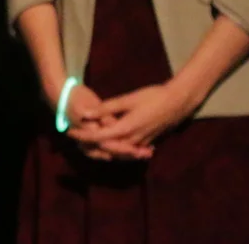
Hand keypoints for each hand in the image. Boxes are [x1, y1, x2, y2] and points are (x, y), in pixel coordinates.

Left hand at [70, 81, 195, 158]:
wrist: (179, 103)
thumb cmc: (153, 97)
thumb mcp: (128, 99)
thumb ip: (106, 108)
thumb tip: (85, 113)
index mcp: (125, 128)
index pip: (98, 137)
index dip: (83, 135)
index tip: (69, 132)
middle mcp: (133, 139)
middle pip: (107, 148)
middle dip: (89, 144)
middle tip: (75, 137)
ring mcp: (141, 142)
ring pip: (118, 151)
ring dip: (102, 148)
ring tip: (87, 141)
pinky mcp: (148, 141)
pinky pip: (129, 150)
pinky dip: (117, 148)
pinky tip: (109, 143)